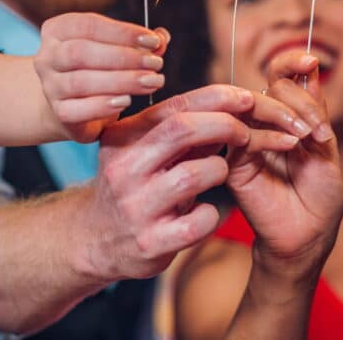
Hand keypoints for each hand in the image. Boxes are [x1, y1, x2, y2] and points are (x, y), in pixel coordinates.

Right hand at [35, 12, 170, 141]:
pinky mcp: (58, 113)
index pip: (88, 25)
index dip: (123, 32)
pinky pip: (77, 110)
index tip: (153, 41)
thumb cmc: (98, 69)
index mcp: (58, 30)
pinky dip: (103, 105)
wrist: (73, 105)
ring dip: (121, 81)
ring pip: (80, 82)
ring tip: (150, 82)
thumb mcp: (117, 49)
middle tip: (155, 64)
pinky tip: (126, 101)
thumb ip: (139, 43)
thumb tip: (162, 37)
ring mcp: (50, 86)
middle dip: (123, 57)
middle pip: (81, 52)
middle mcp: (47, 56)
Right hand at [72, 84, 308, 283]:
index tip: (246, 99)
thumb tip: (232, 105)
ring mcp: (135, 207)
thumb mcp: (145, 150)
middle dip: (224, 125)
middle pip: (182, 130)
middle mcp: (124, 168)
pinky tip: (204, 212)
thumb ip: (181, 130)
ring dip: (218, 170)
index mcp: (123, 137)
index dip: (217, 98)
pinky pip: (199, 221)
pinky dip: (211, 214)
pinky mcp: (150, 243)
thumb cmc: (135, 185)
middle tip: (245, 134)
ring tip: (217, 174)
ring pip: (193, 175)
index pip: (175, 106)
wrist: (96, 241)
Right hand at [226, 51, 342, 277]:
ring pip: (253, 106)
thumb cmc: (321, 197)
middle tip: (319, 129)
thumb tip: (310, 68)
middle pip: (268, 87)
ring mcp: (246, 141)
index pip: (280, 77)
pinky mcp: (233, 163)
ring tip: (308, 138)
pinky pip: (243, 135)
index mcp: (286, 116)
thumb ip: (315, 111)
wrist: (309, 237)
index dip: (291, 62)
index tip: (310, 60)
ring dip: (284, 113)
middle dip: (297, 99)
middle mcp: (263, 124)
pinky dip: (269, 135)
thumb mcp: (327, 149)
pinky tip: (291, 147)